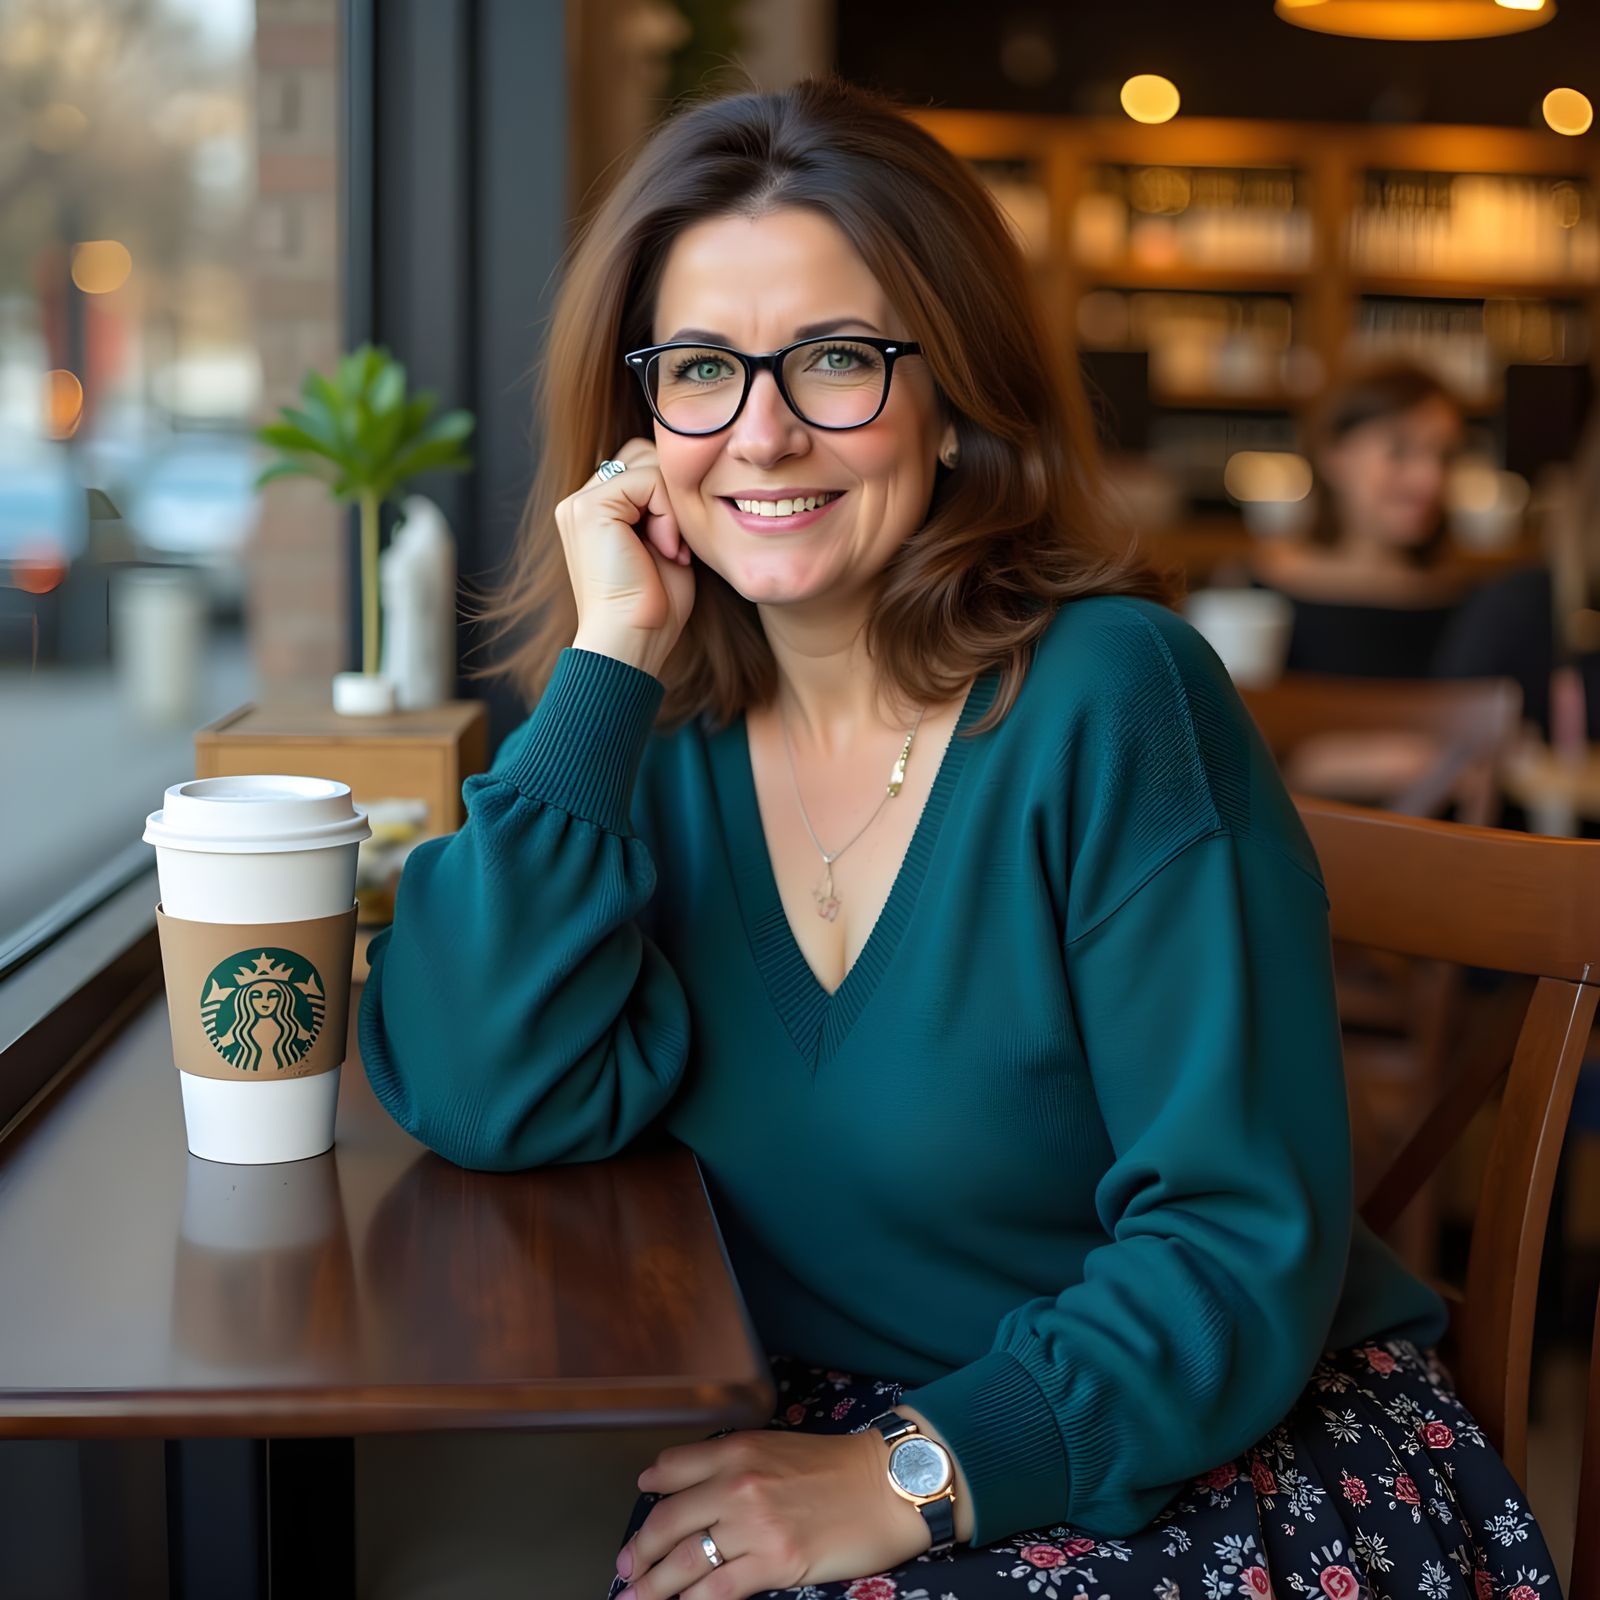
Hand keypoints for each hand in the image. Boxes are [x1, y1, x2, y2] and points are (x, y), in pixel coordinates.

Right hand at [557, 436, 696, 678]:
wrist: (630, 643)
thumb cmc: (653, 608)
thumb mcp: (664, 546)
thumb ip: (663, 508)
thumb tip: (684, 474)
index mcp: (594, 513)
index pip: (642, 468)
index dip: (671, 500)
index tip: (677, 549)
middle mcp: (580, 504)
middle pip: (642, 455)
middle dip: (670, 496)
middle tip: (676, 547)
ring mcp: (580, 503)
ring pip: (647, 465)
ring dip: (671, 507)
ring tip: (670, 550)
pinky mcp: (589, 508)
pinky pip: (647, 479)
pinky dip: (667, 514)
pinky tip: (665, 549)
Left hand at [613, 1426, 931, 1598]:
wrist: (885, 1487)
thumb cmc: (837, 1467)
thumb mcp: (776, 1448)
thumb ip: (733, 1464)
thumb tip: (690, 1488)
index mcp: (737, 1450)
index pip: (672, 1468)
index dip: (650, 1491)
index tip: (641, 1505)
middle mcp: (737, 1484)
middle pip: (667, 1522)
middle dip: (639, 1551)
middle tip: (625, 1569)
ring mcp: (753, 1526)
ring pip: (684, 1561)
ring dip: (653, 1586)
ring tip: (636, 1598)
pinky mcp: (774, 1563)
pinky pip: (717, 1590)